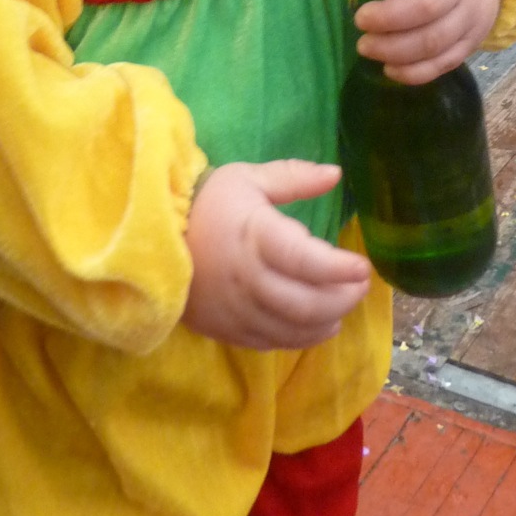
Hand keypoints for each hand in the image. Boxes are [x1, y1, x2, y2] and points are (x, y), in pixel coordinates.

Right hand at [182, 160, 371, 349]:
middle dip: (343, 298)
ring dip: (327, 320)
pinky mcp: (228, 329)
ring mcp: (238, 310)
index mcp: (255, 237)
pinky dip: (302, 337)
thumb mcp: (248, 178)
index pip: (305, 260)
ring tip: (344, 305)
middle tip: (361, 285)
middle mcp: (248, 280)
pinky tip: (319, 325)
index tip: (363, 266)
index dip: (338, 268)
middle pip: (306, 303)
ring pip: (293, 329)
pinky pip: (273, 342)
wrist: (153, 238)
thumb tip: (336, 173)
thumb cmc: (206, 203)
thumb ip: (293, 177)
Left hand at [340, 0, 499, 84]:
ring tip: (366, 47)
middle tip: (359, 20)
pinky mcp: (471, 39)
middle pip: (429, 4)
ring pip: (436, 39)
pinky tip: (389, 69)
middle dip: (390, 18)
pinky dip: (415, 71)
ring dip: (396, 49)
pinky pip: (445, 62)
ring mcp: (471, 11)